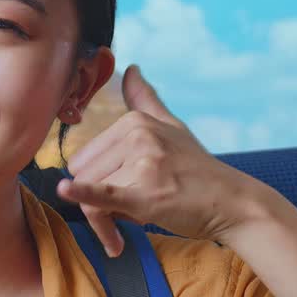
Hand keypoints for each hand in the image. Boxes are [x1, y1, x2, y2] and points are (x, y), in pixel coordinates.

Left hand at [56, 65, 272, 256]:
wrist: (232, 202)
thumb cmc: (198, 169)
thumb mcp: (172, 126)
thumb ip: (145, 99)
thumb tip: (130, 68)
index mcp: (135, 120)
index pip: (87, 157)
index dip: (96, 183)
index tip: (117, 200)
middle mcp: (137, 136)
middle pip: (85, 176)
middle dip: (98, 203)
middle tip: (125, 216)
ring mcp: (143, 163)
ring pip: (93, 195)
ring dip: (105, 222)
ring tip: (130, 227)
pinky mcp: (146, 194)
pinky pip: (102, 195)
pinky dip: (82, 194)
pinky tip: (64, 190)